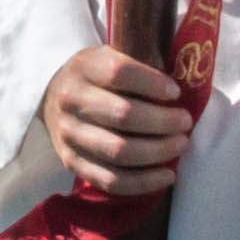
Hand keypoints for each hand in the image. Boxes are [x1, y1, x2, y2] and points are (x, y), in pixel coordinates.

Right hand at [38, 48, 200, 196]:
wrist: (54, 100)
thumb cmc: (96, 79)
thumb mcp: (110, 58)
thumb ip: (140, 68)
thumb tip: (182, 90)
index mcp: (84, 68)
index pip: (120, 73)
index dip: (153, 84)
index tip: (175, 93)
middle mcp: (71, 101)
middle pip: (124, 115)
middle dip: (163, 122)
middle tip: (185, 122)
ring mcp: (70, 135)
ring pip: (120, 152)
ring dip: (159, 152)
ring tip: (181, 145)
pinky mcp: (72, 163)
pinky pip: (112, 181)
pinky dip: (145, 182)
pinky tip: (167, 175)